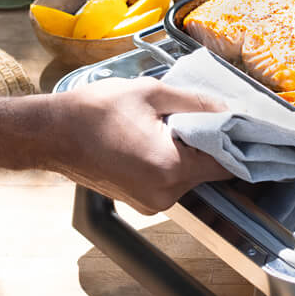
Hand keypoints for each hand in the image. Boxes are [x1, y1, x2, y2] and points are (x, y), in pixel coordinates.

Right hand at [47, 78, 232, 214]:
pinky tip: (155, 137)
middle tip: (197, 114)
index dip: (237, 141)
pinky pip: (169, 179)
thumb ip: (196, 102)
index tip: (243, 124)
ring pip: (189, 175)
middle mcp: (164, 194)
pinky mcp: (140, 202)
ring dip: (187, 150)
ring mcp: (151, 203)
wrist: (51, 133)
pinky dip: (170, 160)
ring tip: (167, 124)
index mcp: (170, 168)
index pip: (226, 163)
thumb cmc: (94, 111)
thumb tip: (228, 109)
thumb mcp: (152, 93)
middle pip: (208, 169)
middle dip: (208, 141)